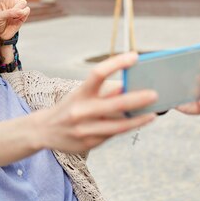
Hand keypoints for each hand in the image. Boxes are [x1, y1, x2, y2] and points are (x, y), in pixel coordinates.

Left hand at [0, 0, 36, 39]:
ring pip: (23, 2)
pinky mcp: (25, 13)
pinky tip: (16, 19)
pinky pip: (26, 11)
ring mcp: (20, 6)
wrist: (1, 34)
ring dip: (17, 10)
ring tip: (11, 16)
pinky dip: (22, 15)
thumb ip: (9, 12)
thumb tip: (22, 10)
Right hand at [38, 53, 157, 153]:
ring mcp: (85, 129)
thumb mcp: (81, 95)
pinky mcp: (89, 143)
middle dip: (138, 99)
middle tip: (154, 94)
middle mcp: (81, 111)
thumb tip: (129, 86)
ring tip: (153, 114)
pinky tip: (139, 122)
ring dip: (138, 119)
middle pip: (115, 103)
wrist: (44, 130)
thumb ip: (104, 92)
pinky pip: (113, 135)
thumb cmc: (70, 107)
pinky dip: (127, 127)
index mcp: (80, 93)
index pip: (98, 73)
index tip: (134, 56)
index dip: (117, 63)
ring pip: (119, 125)